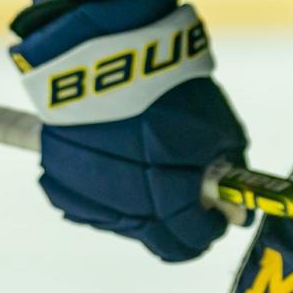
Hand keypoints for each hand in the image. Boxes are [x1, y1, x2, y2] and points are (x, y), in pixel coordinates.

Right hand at [10, 0, 247, 260]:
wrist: (103, 53)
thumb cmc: (170, 86)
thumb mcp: (217, 125)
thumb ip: (227, 170)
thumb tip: (233, 206)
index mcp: (169, 192)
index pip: (194, 236)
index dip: (211, 230)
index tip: (219, 219)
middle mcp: (127, 204)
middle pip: (158, 239)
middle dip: (180, 228)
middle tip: (192, 208)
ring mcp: (89, 195)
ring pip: (124, 224)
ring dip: (143, 209)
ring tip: (153, 171)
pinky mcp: (59, 180)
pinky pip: (90, 204)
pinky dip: (108, 194)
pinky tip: (119, 167)